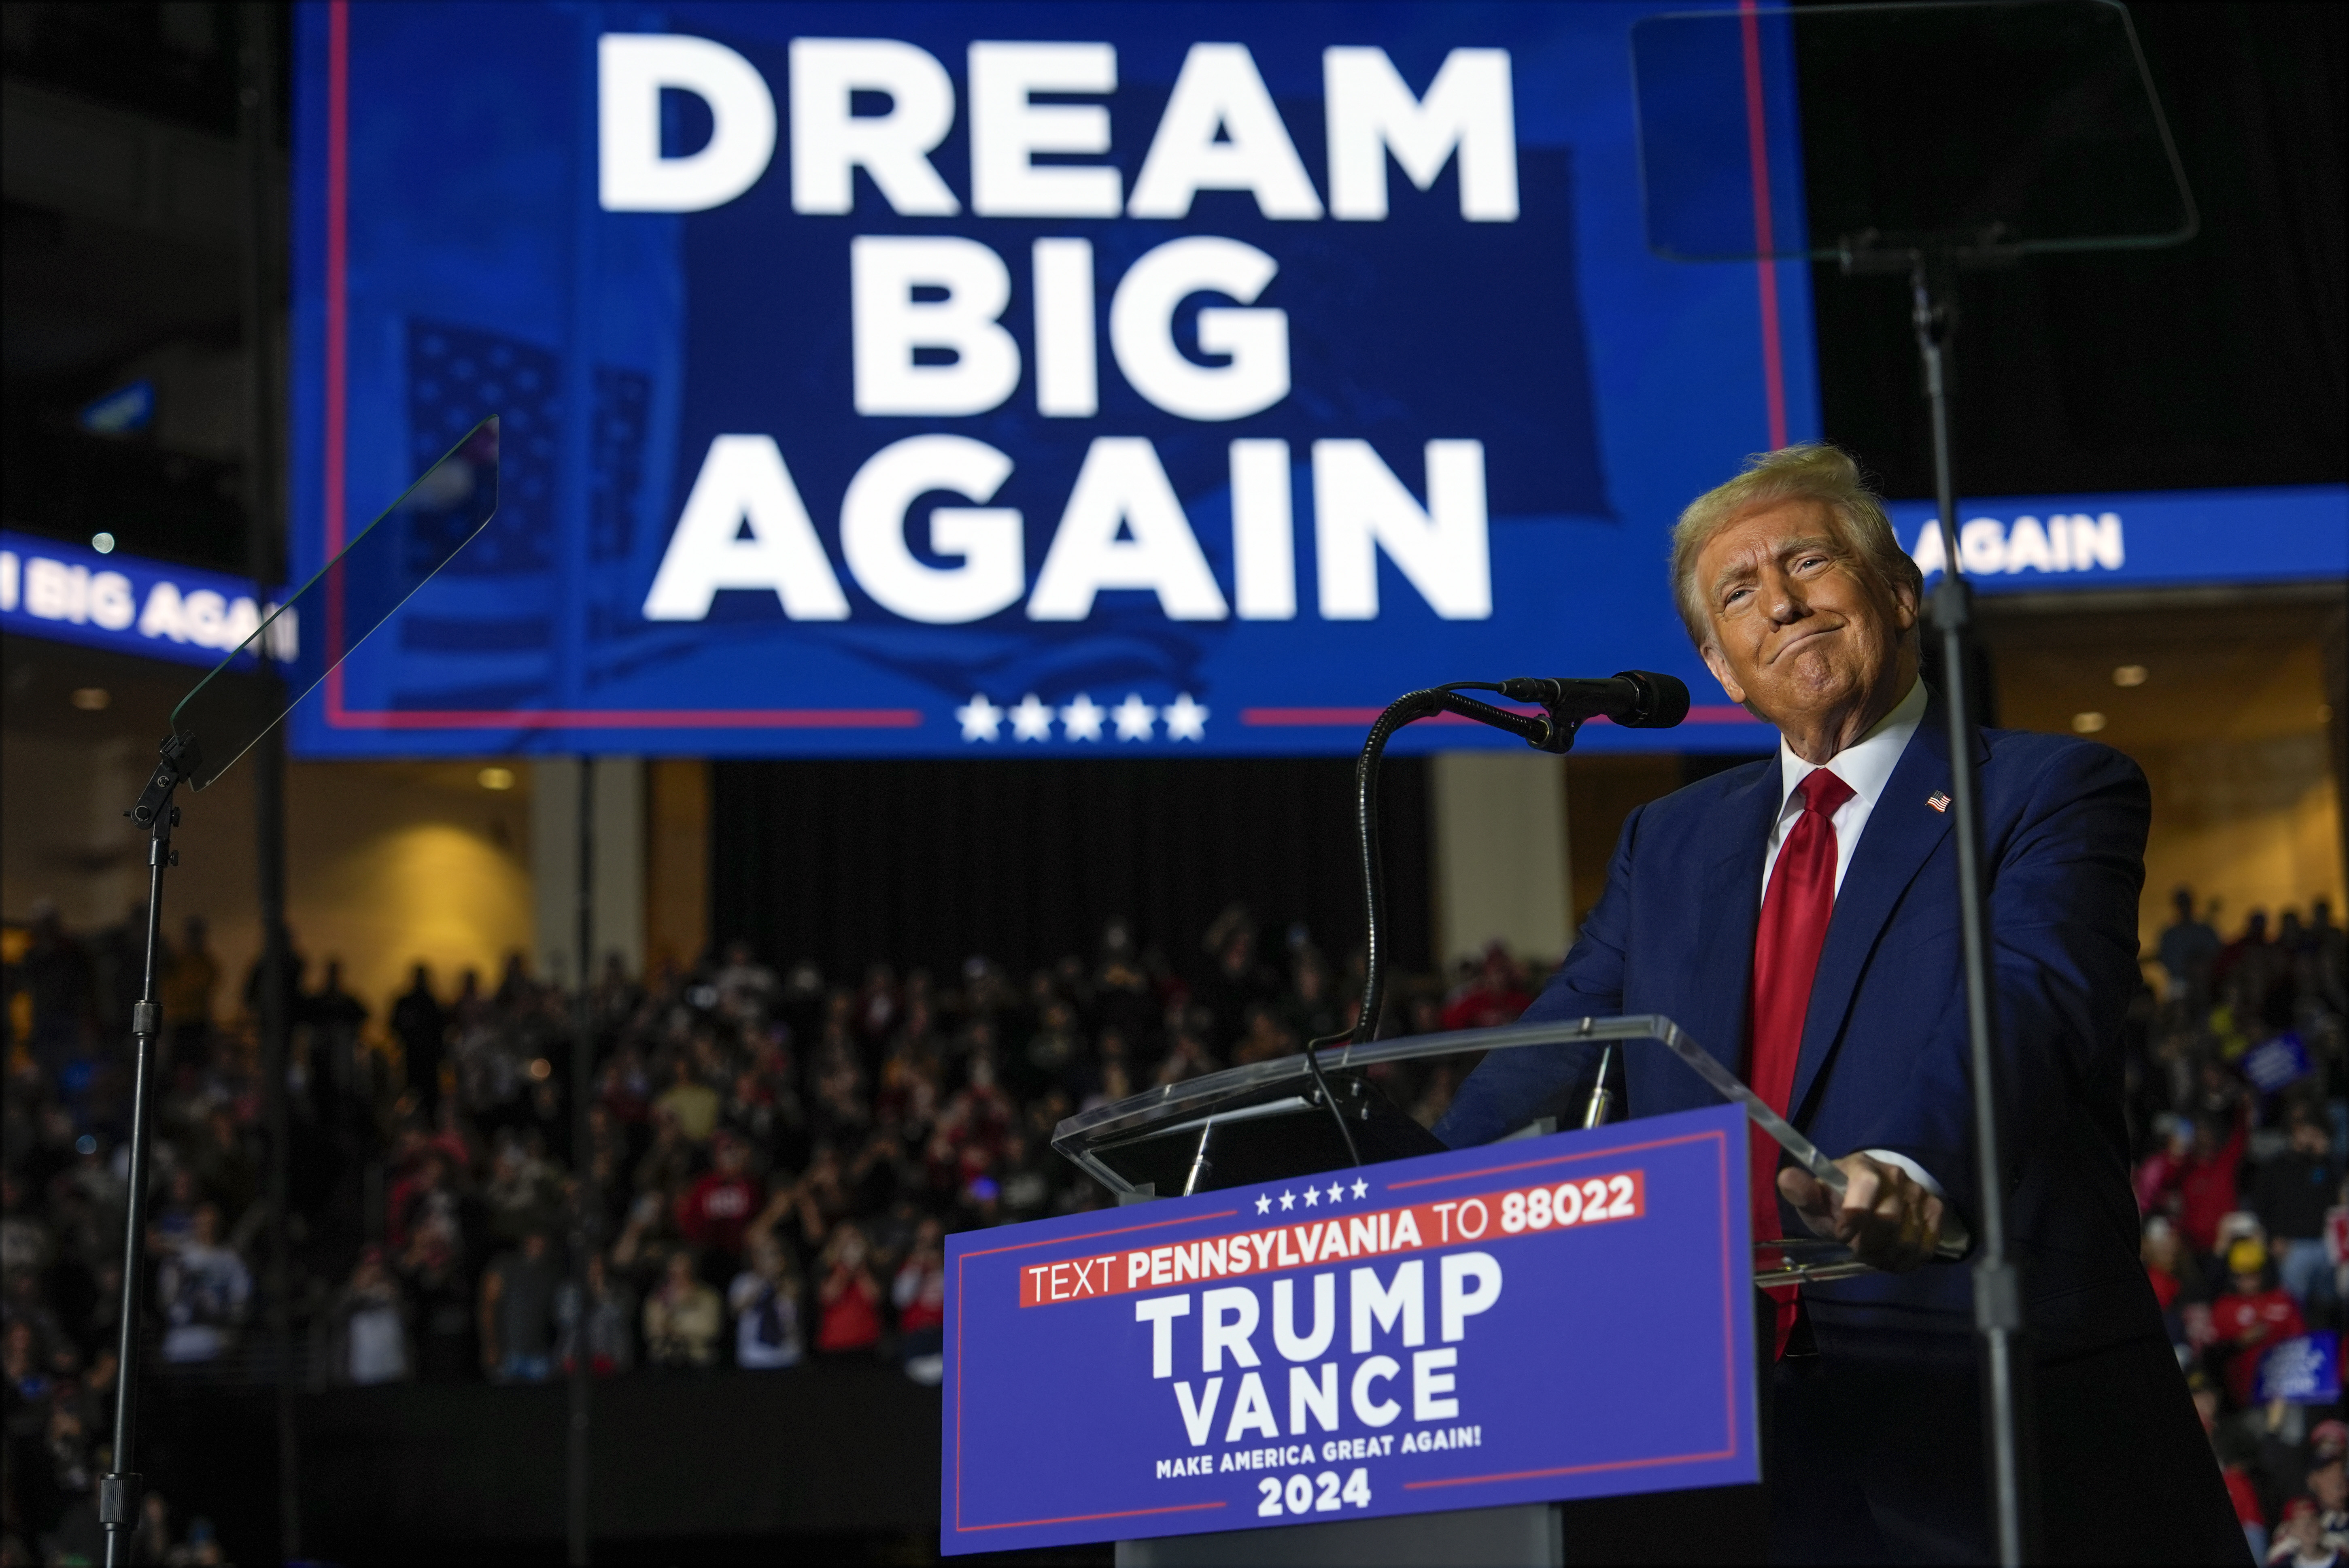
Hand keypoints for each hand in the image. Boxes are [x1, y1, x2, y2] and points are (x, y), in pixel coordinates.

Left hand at [1778, 1153, 1944, 1272]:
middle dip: (1867, 1245)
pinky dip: (1906, 1261)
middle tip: (1855, 1249)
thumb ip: (1802, 1192)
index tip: (1841, 1236)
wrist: (1868, 1198)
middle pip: (1888, 1221)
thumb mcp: (1815, 1199)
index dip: (1855, 1214)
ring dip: (1886, 1257)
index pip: (1867, 1184)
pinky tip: (1890, 1258)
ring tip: (1871, 1254)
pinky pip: (1926, 1246)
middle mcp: (1895, 1175)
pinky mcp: (1934, 1209)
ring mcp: (1917, 1192)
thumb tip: (1786, 1178)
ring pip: (1908, 1239)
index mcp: (1862, 1166)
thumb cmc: (1836, 1200)